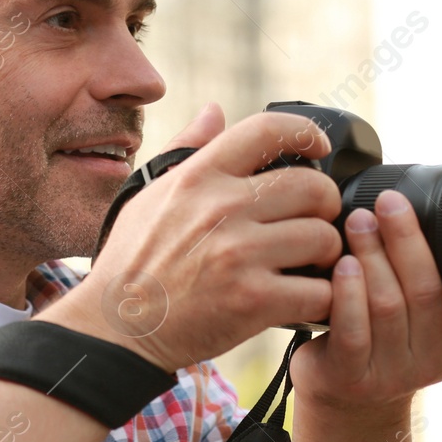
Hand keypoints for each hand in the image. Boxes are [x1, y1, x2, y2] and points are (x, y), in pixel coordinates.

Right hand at [48, 103, 344, 371]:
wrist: (115, 331)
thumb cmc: (131, 263)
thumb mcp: (148, 194)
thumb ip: (186, 149)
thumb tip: (214, 111)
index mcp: (199, 176)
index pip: (268, 130)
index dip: (306, 134)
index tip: (320, 149)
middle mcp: (221, 207)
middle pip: (314, 187)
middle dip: (324, 207)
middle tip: (314, 225)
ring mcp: (239, 254)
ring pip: (324, 238)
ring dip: (325, 256)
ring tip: (306, 266)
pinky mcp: (254, 300)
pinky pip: (319, 290)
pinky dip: (319, 299)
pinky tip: (302, 300)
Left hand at [290, 189, 441, 421]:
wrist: (345, 390)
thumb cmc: (384, 333)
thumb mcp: (419, 314)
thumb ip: (428, 275)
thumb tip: (413, 207)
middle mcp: (433, 363)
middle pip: (425, 294)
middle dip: (407, 241)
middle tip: (390, 203)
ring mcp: (392, 375)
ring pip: (387, 306)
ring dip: (373, 255)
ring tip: (359, 221)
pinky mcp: (352, 378)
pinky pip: (353, 330)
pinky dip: (348, 292)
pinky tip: (343, 264)